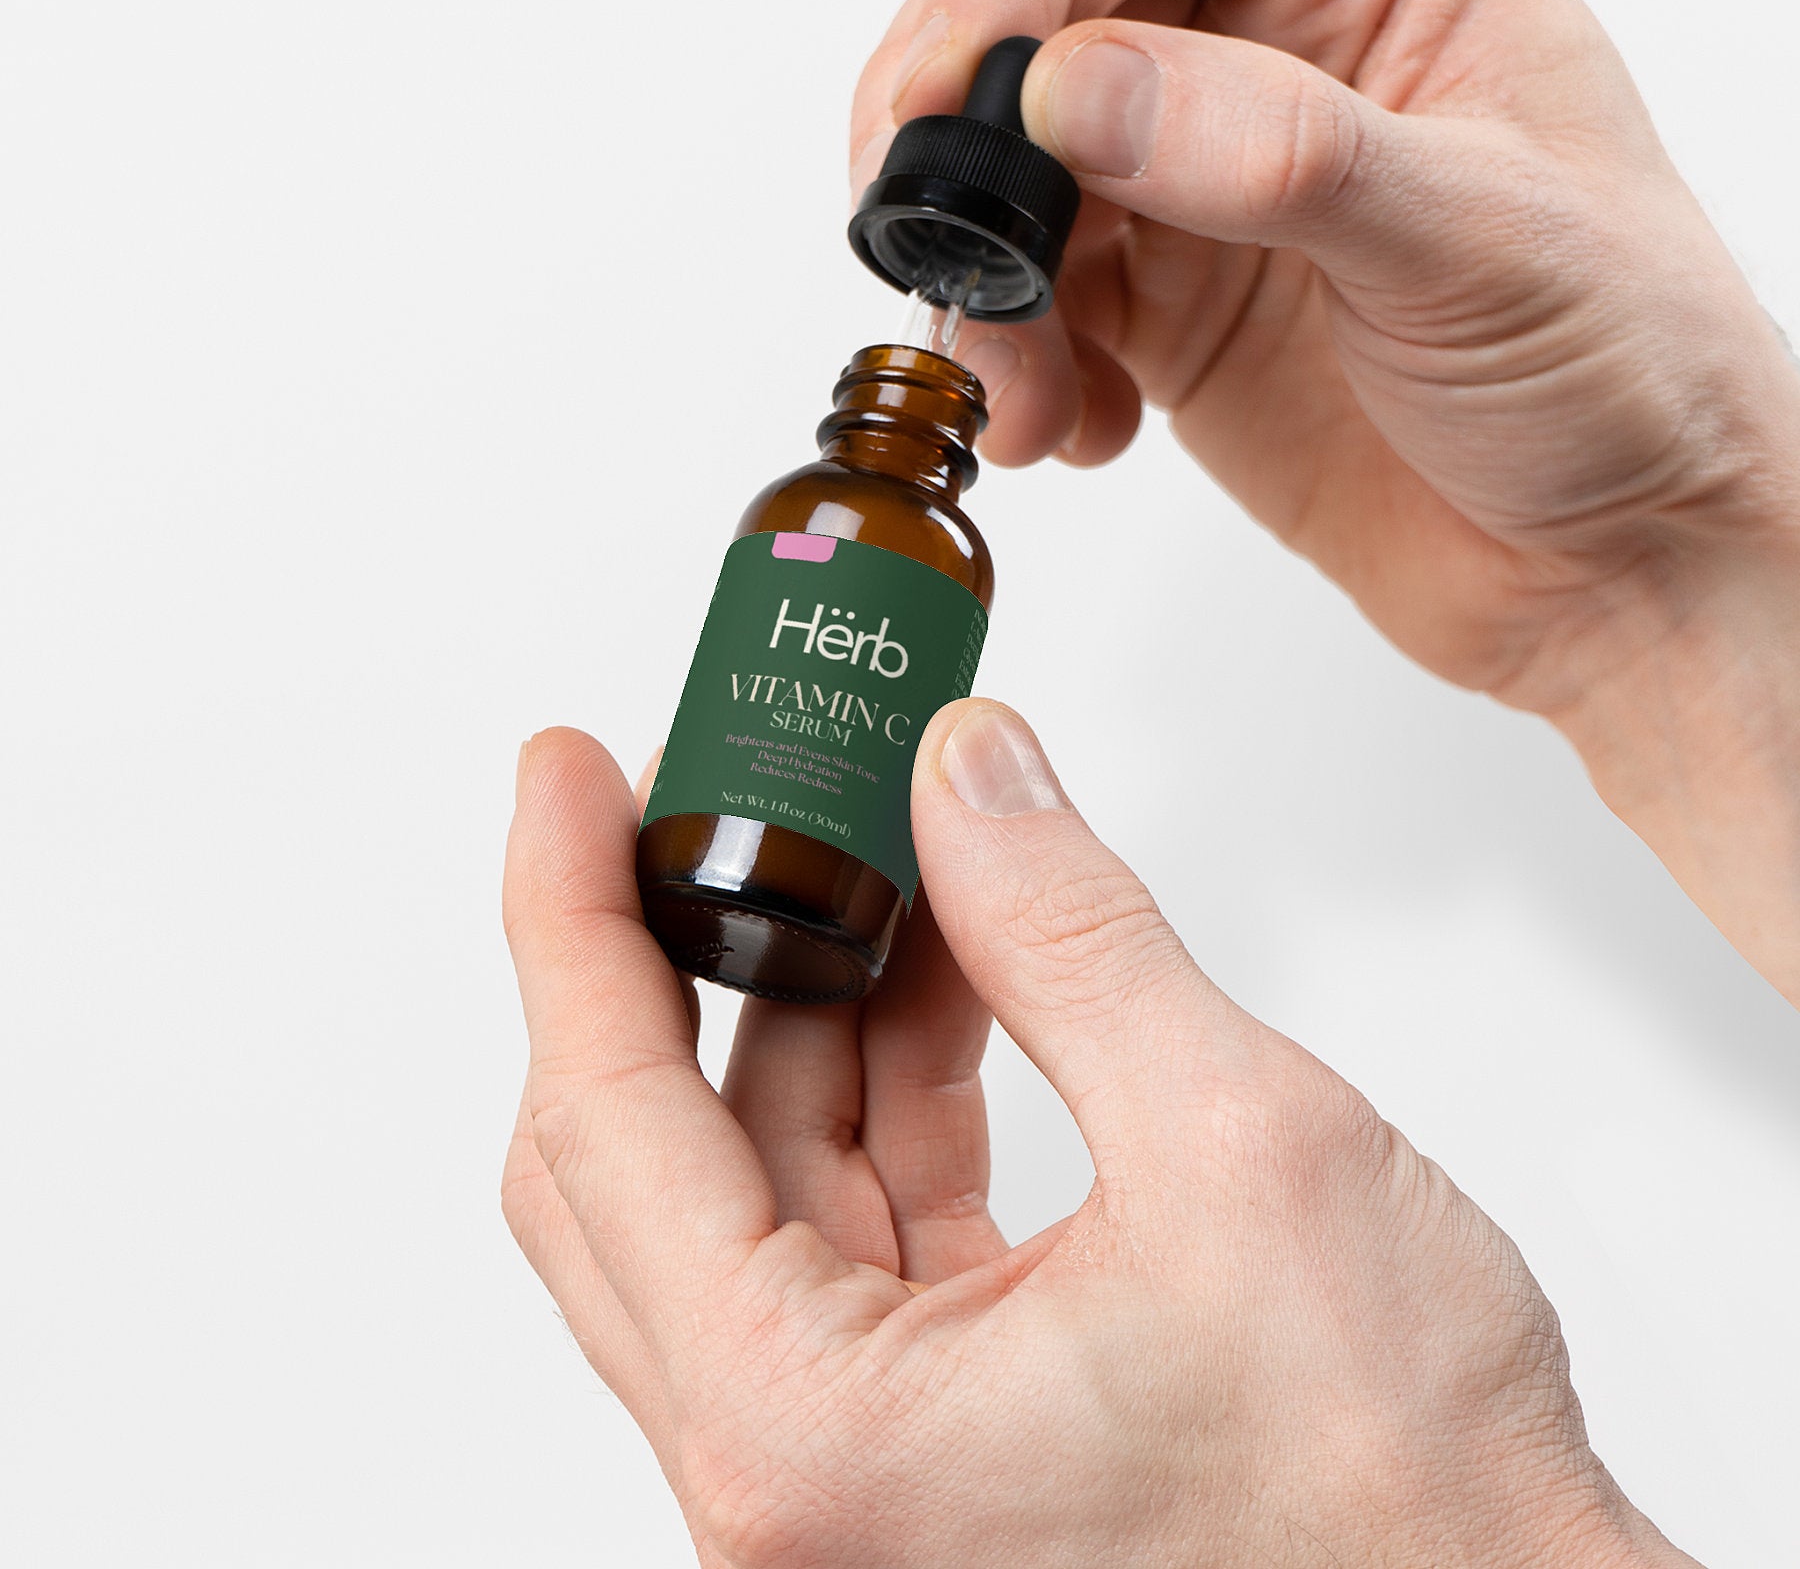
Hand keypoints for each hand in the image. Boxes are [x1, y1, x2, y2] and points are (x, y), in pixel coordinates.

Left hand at [503, 709, 1695, 1568]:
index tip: (565, 773)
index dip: (567, 913)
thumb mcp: (1237, 1146)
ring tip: (891, 854)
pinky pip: (854, 1222)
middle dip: (670, 951)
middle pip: (635, 1159)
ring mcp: (854, 1461)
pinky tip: (949, 972)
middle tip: (697, 796)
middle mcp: (793, 1475)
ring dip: (814, 1003)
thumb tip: (966, 777)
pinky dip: (889, 1085)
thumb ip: (1072, 933)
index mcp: (806, 1437)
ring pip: (752, 1183)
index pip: (604, 1120)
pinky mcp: (930, 1431)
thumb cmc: (1405, 1504)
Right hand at [848, 0, 1799, 996]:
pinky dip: (1020, 366)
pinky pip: (1034, 299)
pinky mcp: (1167, 300)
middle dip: (959, 141)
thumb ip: (1269, 153)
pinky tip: (1077, 430)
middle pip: (1036, 24)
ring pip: (1012, 178)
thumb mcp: (1472, 240)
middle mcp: (1273, 39)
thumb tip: (1072, 87)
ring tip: (1025, 393)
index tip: (932, 99)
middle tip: (916, 243)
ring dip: (984, 287)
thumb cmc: (1621, 370)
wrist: (1613, 561)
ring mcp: (1206, 176)